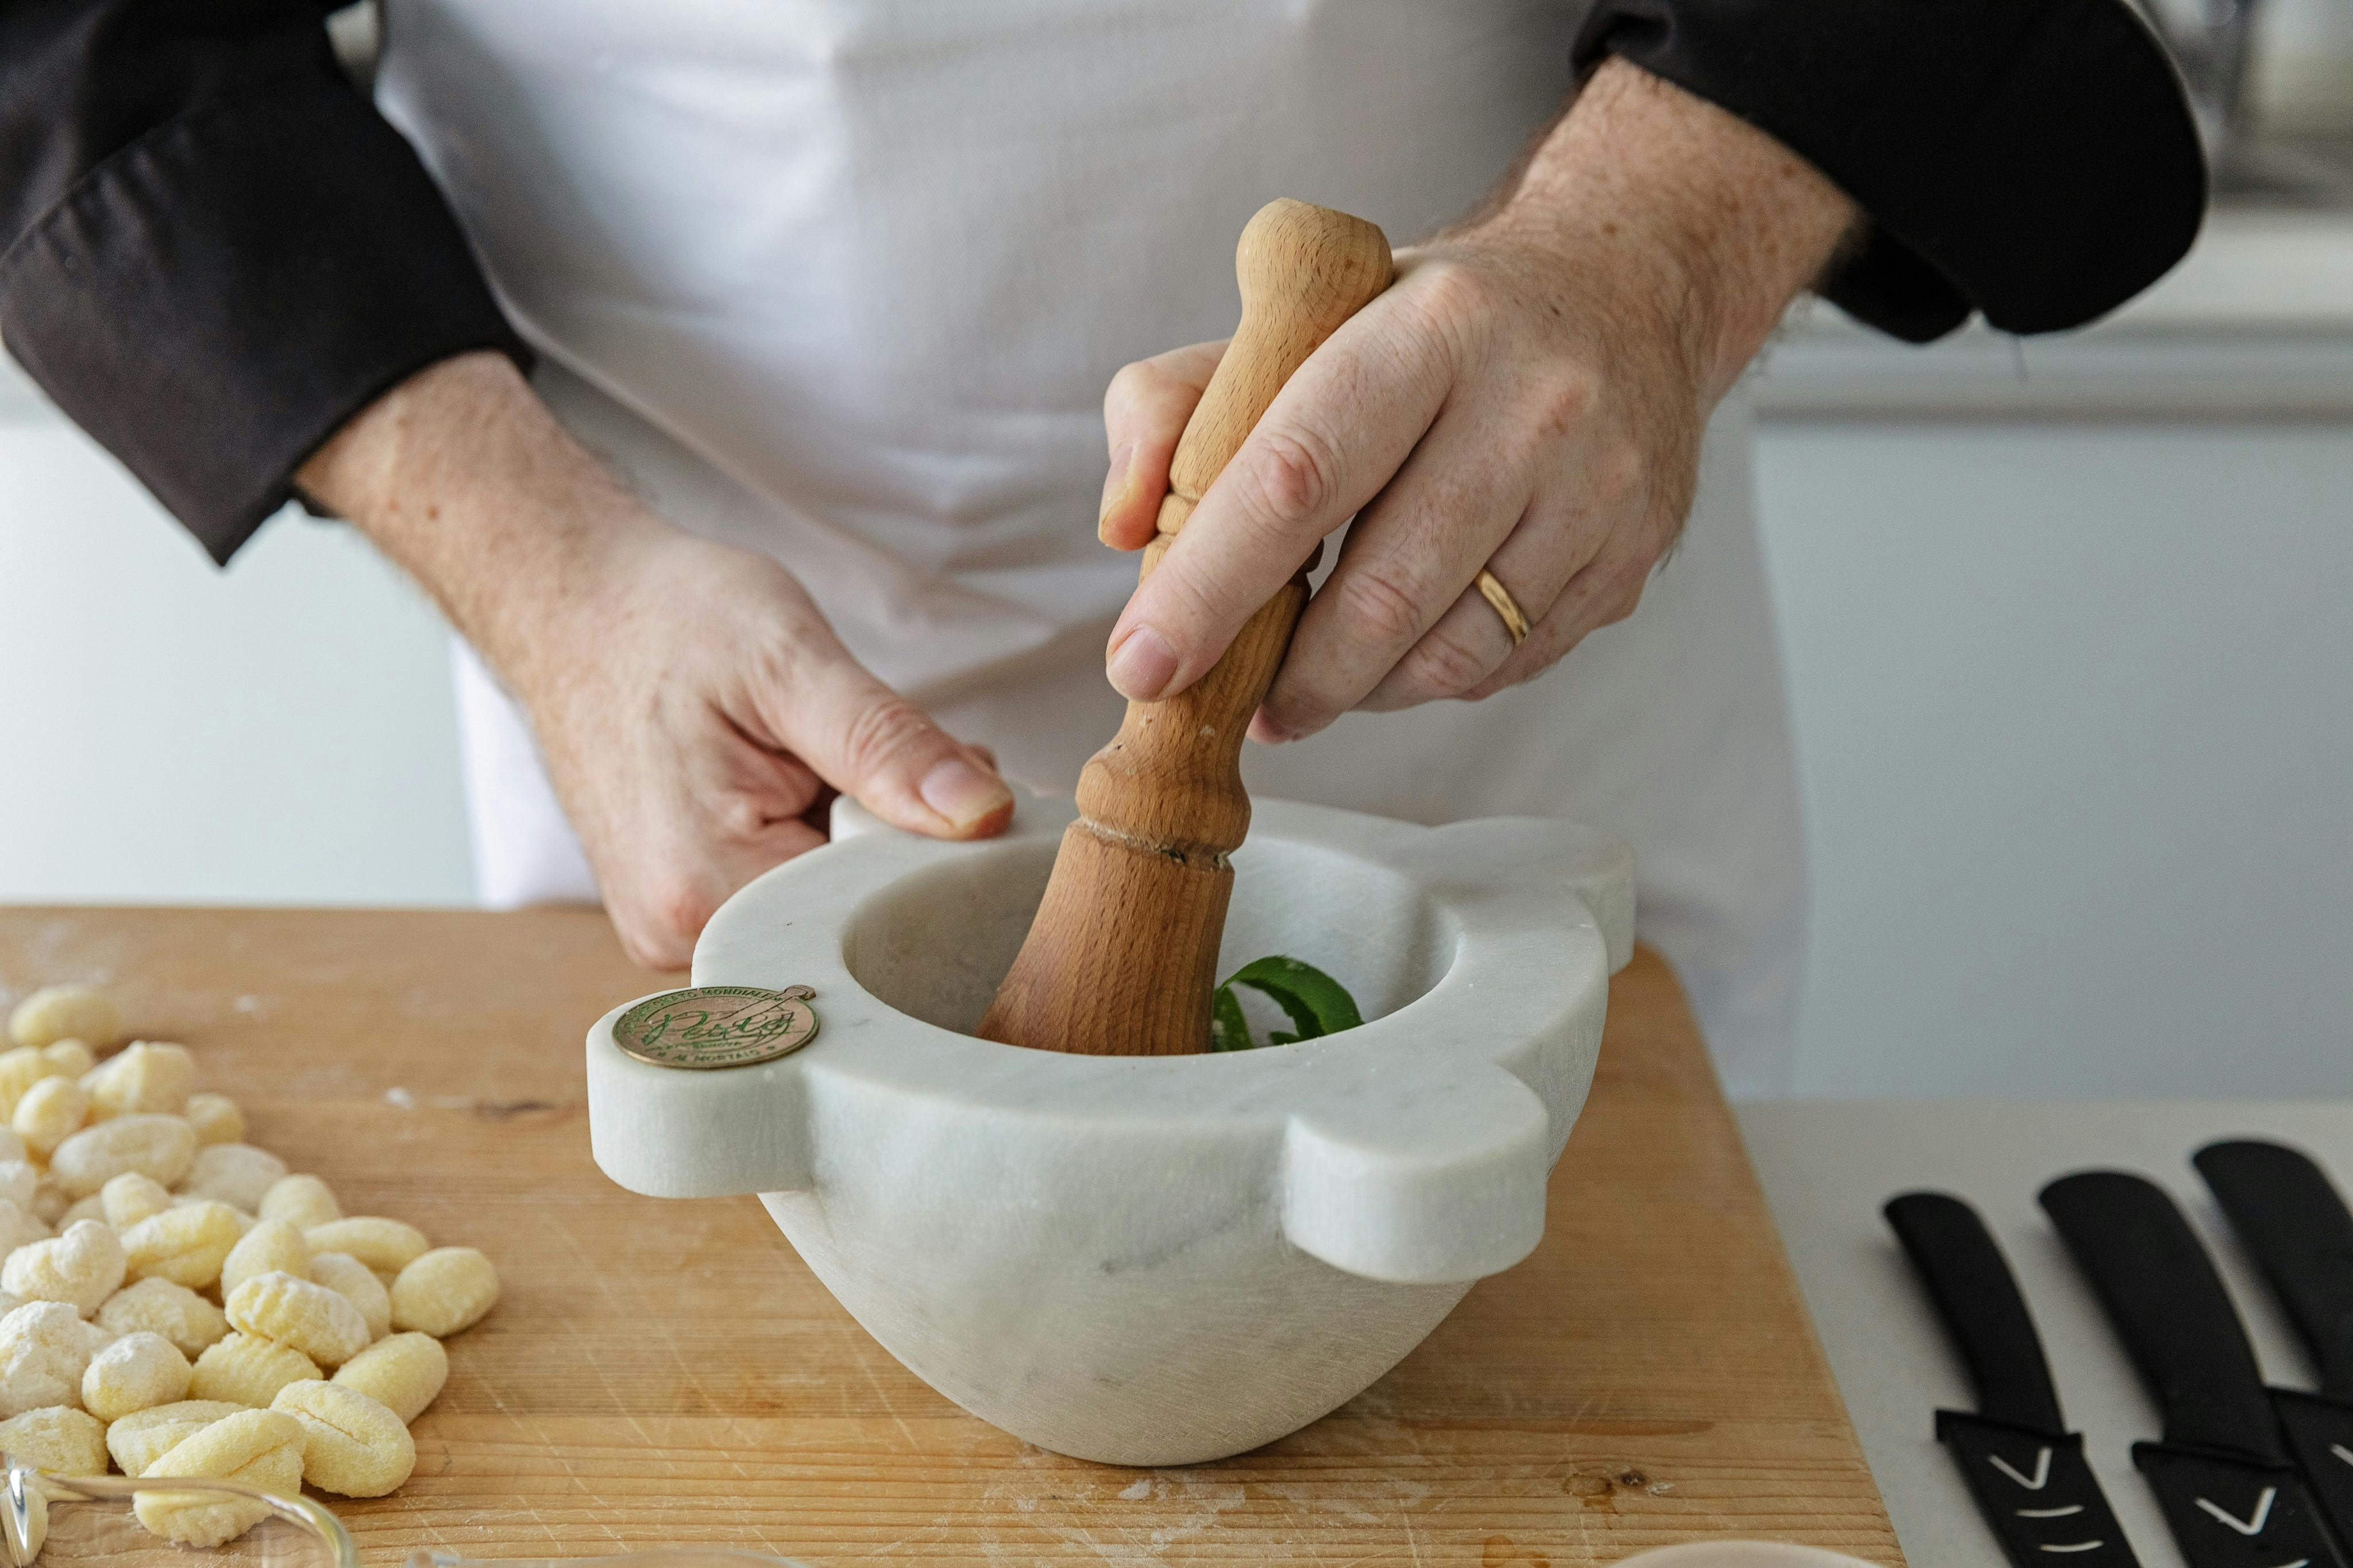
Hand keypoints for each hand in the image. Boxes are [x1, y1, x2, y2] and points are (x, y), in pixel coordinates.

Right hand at [299, 354, 1011, 968]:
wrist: (573, 610)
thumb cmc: (667, 619)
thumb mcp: (788, 658)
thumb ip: (887, 744)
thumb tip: (984, 815)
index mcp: (707, 889)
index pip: (882, 909)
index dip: (938, 844)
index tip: (951, 773)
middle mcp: (685, 936)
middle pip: (858, 920)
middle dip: (900, 841)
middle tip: (880, 748)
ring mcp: (680, 934)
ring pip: (832, 909)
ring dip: (860, 839)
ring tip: (821, 759)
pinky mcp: (685, 916)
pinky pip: (792, 898)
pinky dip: (820, 842)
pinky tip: (797, 785)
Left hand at [1095, 61, 1858, 739]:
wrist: (1626, 289)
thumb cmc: (1432, 324)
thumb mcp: (1302, 318)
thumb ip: (1178, 401)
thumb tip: (1122, 523)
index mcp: (1428, 331)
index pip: (1299, 475)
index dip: (1210, 587)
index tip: (1145, 664)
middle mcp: (1530, 404)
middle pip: (1381, 593)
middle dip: (1287, 676)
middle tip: (1233, 703)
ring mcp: (1597, 487)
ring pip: (1450, 652)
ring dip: (1357, 692)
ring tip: (1311, 683)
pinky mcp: (1633, 553)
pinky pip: (1509, 664)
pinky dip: (1433, 679)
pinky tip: (1403, 649)